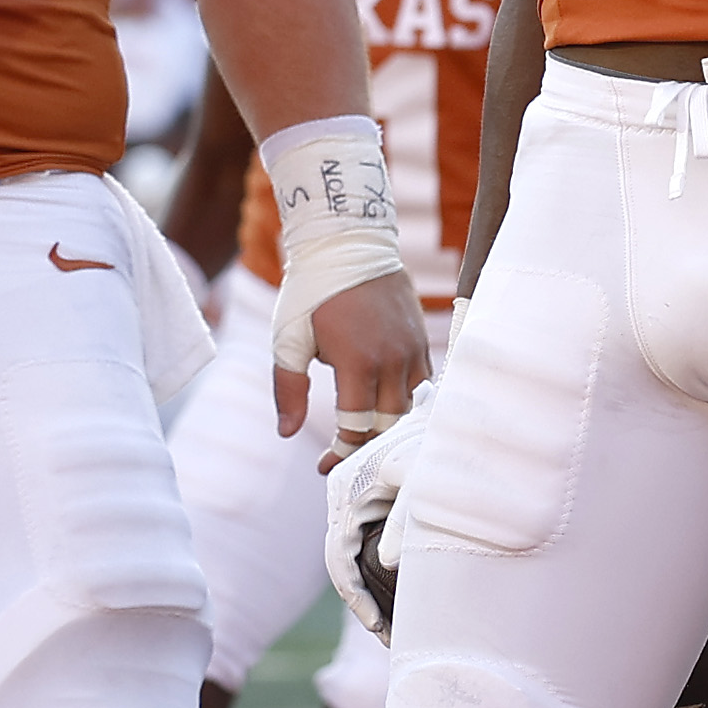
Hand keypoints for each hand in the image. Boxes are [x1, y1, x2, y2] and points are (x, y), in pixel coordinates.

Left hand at [260, 113, 419, 438]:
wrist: (348, 242)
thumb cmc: (311, 290)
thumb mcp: (288, 338)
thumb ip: (288, 388)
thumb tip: (286, 433)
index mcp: (357, 361)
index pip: (356, 426)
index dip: (340, 452)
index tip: (324, 466)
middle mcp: (392, 359)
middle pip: (387, 424)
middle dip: (364, 444)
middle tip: (342, 453)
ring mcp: (412, 348)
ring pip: (408, 406)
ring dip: (387, 422)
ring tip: (364, 431)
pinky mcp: (421, 338)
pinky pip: (421, 381)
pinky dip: (404, 397)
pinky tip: (385, 401)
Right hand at [321, 397, 427, 639]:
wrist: (451, 412)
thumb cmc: (440, 443)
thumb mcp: (424, 482)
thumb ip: (405, 521)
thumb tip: (385, 564)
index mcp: (347, 491)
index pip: (339, 558)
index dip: (356, 597)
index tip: (378, 627)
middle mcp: (342, 494)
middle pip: (340, 561)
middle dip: (361, 601)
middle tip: (388, 637)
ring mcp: (352, 496)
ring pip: (349, 555)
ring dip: (365, 589)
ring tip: (389, 625)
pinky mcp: (367, 497)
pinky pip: (360, 542)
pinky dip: (370, 571)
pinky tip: (389, 593)